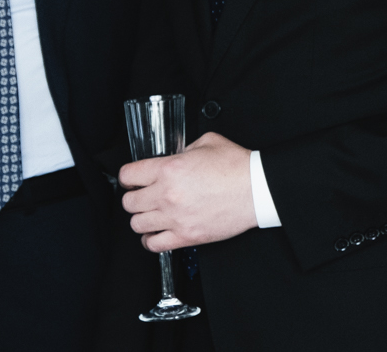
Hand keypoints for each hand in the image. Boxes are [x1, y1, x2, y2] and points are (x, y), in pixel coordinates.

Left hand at [119, 131, 258, 250]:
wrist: (258, 189)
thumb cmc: (238, 166)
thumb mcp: (208, 142)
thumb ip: (184, 149)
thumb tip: (175, 157)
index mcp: (170, 169)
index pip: (128, 175)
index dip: (129, 176)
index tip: (133, 179)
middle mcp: (167, 195)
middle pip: (129, 203)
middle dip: (134, 197)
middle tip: (145, 195)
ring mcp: (175, 218)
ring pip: (137, 224)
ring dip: (142, 218)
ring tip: (153, 214)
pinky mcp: (186, 236)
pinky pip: (153, 244)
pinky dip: (151, 239)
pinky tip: (158, 232)